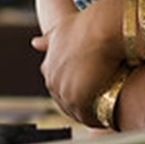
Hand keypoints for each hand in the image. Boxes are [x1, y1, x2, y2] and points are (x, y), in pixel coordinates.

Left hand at [31, 0, 124, 125]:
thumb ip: (50, 40)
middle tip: (103, 103)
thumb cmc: (88, 25)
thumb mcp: (63, 30)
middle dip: (83, 103)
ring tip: (109, 110)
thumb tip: (34, 43)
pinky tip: (110, 115)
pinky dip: (98, 118)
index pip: (60, 87)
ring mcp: (63, 91)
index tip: (92, 89)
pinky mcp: (77, 99)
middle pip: (67, 101)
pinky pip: (87, 116)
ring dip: (91, 112)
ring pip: (76, 111)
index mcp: (49, 67)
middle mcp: (52, 80)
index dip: (77, 88)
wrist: (102, 26)